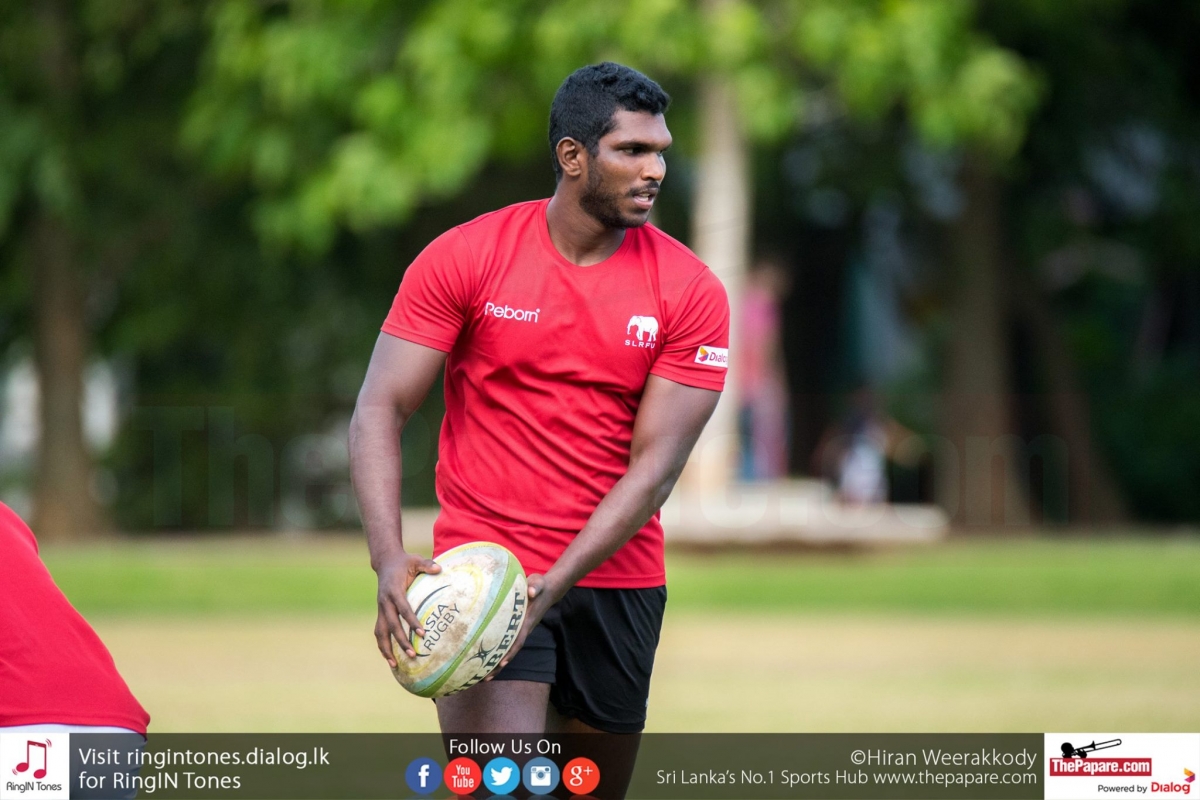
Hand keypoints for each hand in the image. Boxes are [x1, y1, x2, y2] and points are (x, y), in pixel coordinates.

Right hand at [374, 551, 441, 666]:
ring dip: (386, 649)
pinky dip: (383, 646)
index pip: (403, 609)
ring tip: (395, 665)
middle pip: (391, 625)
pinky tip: (390, 658)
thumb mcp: (415, 559)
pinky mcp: (380, 613)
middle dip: (401, 641)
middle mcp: (384, 602)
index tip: (422, 633)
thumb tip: (439, 568)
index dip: (412, 621)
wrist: (385, 562)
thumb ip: (427, 564)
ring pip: (380, 632)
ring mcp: (381, 609)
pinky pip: (380, 632)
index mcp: (394, 590)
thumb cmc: (404, 562)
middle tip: (413, 654)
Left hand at [486, 573, 558, 679]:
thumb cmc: (540, 586)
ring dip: (496, 664)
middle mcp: (523, 630)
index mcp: (527, 621)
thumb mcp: (539, 583)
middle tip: (484, 678)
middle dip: (499, 665)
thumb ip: (536, 586)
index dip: (510, 651)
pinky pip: (505, 643)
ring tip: (481, 677)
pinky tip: (484, 659)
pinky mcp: (515, 628)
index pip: (518, 639)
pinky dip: (496, 653)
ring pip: (507, 650)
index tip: (502, 662)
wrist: (547, 590)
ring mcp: (519, 631)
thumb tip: (531, 591)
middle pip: (511, 651)